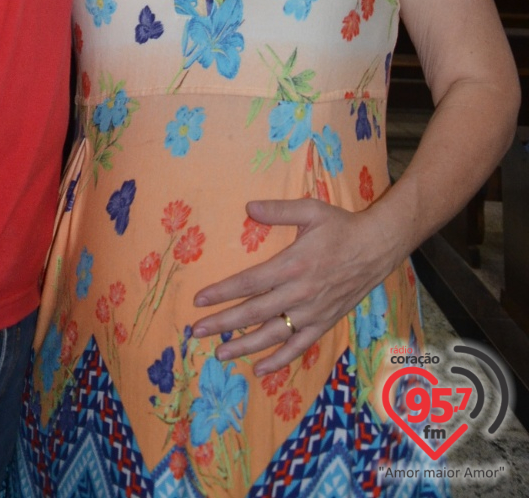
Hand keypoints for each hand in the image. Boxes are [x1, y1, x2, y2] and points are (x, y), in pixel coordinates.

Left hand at [189, 199, 396, 375]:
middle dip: (223, 323)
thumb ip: (279, 210)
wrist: (376, 248)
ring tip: (220, 352)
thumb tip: (248, 207)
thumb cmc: (340, 227)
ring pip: (273, 334)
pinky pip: (299, 346)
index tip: (199, 300)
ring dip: (244, 345)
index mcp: (292, 265)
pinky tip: (260, 367)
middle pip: (254, 313)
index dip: (222, 292)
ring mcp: (312, 312)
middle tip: (196, 331)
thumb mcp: (310, 209)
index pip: (249, 283)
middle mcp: (299, 293)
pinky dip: (280, 359)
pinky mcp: (324, 323)